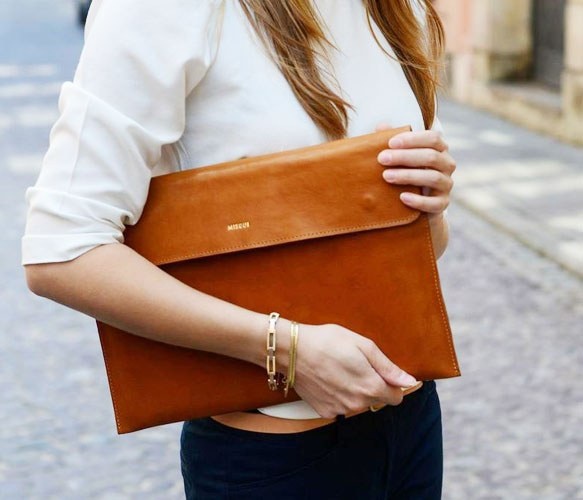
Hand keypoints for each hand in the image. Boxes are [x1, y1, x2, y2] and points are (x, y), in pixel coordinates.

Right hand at [291, 323, 417, 418]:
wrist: (292, 350)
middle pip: (376, 400)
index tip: (380, 371)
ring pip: (357, 403)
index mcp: (370, 386)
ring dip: (354, 391)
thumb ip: (388, 367)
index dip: (391, 383)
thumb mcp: (363, 346)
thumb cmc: (328, 341)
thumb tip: (409, 381)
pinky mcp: (324, 411)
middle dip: (371, 385)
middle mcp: (357, 403)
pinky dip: (338, 396)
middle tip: (355, 364)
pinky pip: (340, 406)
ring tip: (339, 369)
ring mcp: (339, 409)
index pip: (396, 397)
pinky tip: (328, 379)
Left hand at [376, 128, 455, 216]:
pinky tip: (402, 197)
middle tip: (382, 159)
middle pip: (431, 157)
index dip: (412, 139)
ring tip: (387, 176)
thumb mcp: (397, 157)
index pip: (433, 138)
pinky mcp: (443, 204)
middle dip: (405, 157)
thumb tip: (381, 126)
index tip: (390, 143)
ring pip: (433, 178)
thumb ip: (391, 141)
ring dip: (408, 176)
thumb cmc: (404, 172)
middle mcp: (447, 164)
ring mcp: (446, 184)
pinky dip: (419, 201)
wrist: (413, 205)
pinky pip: (435, 203)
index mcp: (439, 149)